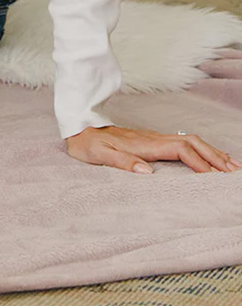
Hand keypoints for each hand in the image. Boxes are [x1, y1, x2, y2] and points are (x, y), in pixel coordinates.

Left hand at [66, 124, 241, 173]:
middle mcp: (152, 139)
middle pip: (191, 142)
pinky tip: (206, 158)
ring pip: (189, 141)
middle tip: (234, 171)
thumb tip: (147, 172)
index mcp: (144, 144)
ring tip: (230, 165)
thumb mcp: (99, 155)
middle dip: (214, 155)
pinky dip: (200, 150)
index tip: (214, 177)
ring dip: (211, 152)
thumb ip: (122, 162)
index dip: (199, 161)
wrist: (78, 128)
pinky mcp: (151, 141)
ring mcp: (153, 138)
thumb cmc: (87, 144)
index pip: (180, 149)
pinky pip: (182, 143)